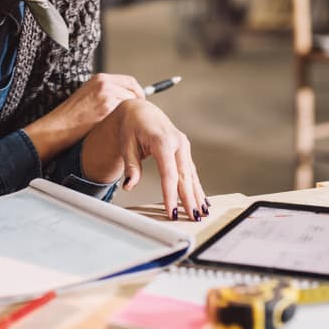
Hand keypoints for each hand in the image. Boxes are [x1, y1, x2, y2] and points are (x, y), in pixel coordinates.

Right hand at [24, 73, 143, 161]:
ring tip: (129, 121)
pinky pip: (125, 110)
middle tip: (140, 111)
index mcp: (99, 78)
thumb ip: (105, 93)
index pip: (129, 80)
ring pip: (131, 100)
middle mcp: (104, 82)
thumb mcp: (88, 96)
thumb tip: (123, 98)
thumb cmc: (71, 116)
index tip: (139, 101)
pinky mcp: (107, 106)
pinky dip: (126, 118)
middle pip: (133, 88)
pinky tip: (122, 125)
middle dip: (139, 100)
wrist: (59, 126)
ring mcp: (106, 93)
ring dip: (132, 110)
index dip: (137, 91)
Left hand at [81, 99, 209, 220]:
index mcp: (162, 141)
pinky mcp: (184, 150)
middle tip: (193, 218)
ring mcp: (183, 146)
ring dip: (197, 194)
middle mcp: (177, 142)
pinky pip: (191, 170)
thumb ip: (131, 166)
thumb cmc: (131, 126)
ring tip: (202, 213)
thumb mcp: (126, 144)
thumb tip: (130, 185)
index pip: (169, 173)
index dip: (171, 194)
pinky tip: (202, 200)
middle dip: (189, 198)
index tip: (172, 211)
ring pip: (191, 174)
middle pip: (184, 176)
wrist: (140, 110)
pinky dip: (196, 186)